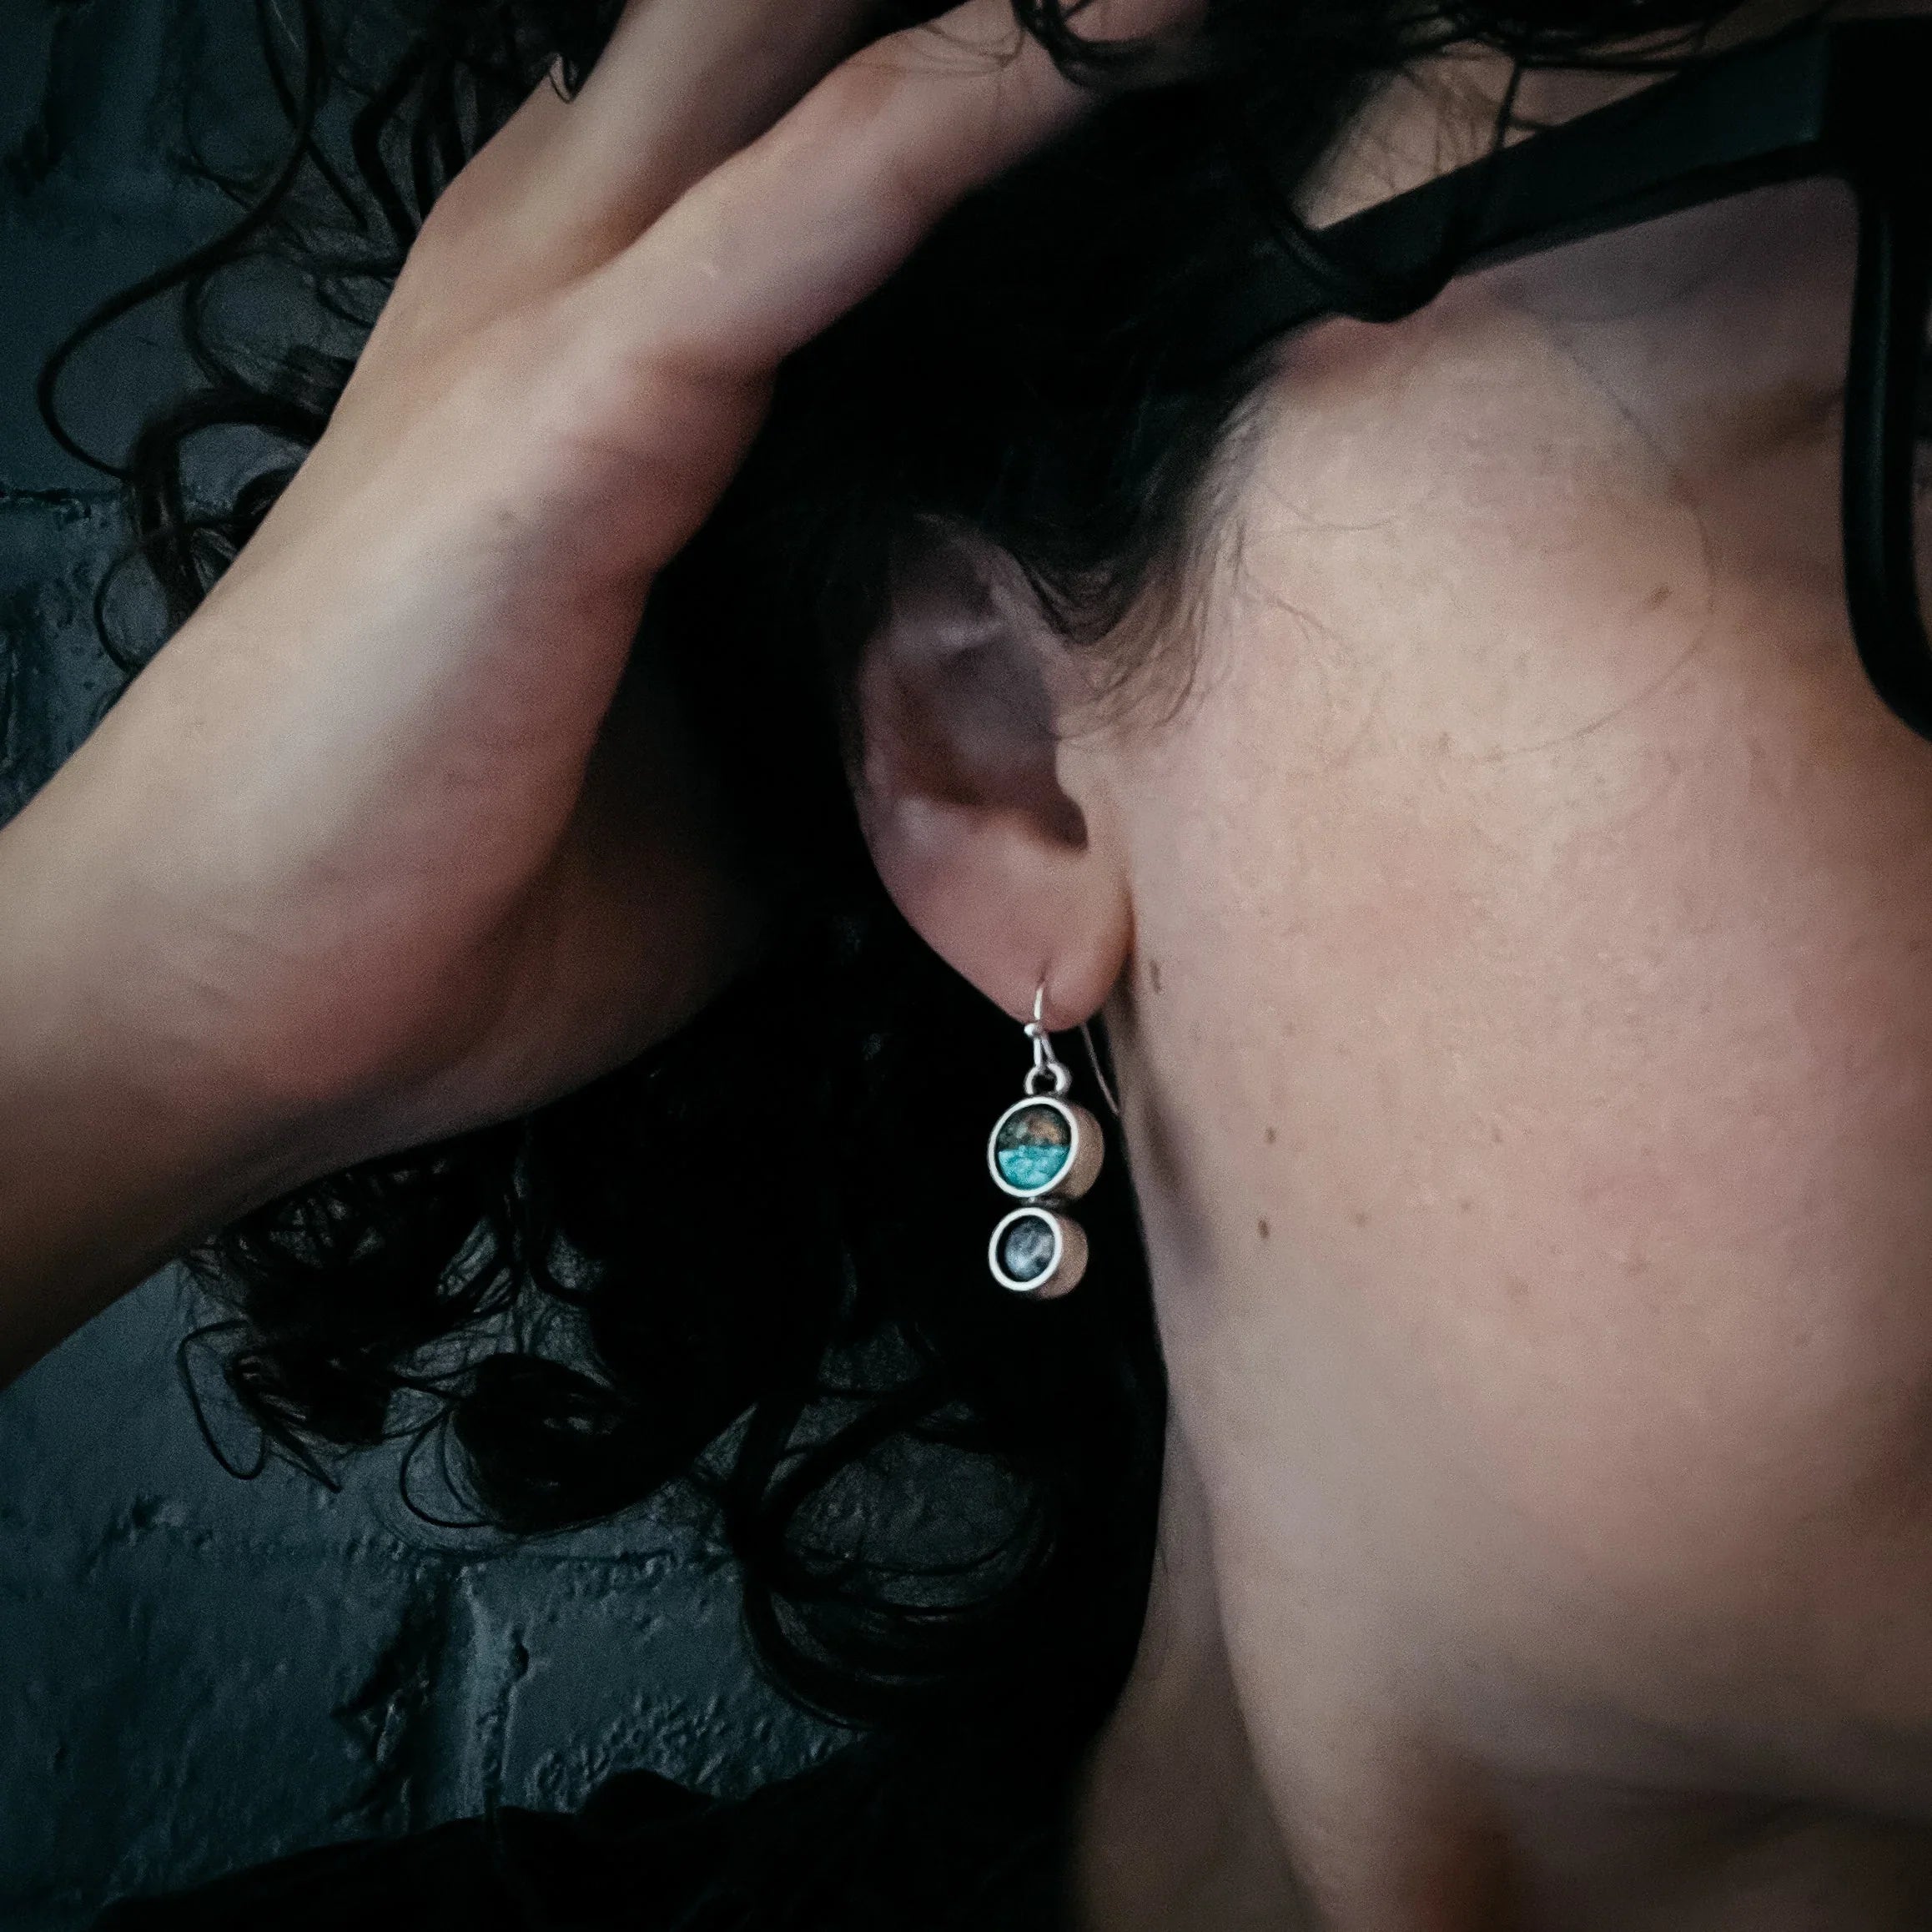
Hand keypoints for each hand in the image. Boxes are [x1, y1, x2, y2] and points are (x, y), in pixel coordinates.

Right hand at [0, 0, 1098, 1372]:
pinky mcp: (567, 410)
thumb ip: (824, 674)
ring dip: (1008, 16)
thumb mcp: (706, 772)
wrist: (238, 1007)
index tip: (1163, 77)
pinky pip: (811, 204)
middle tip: (1186, 0)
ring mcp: (551, 326)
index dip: (958, 88)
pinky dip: (966, 117)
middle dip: (979, 7)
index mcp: (585, 356)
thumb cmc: (451, 898)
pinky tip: (1133, 43)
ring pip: (797, 58)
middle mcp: (557, 286)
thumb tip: (974, 690)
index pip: (790, 144)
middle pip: (780, 39)